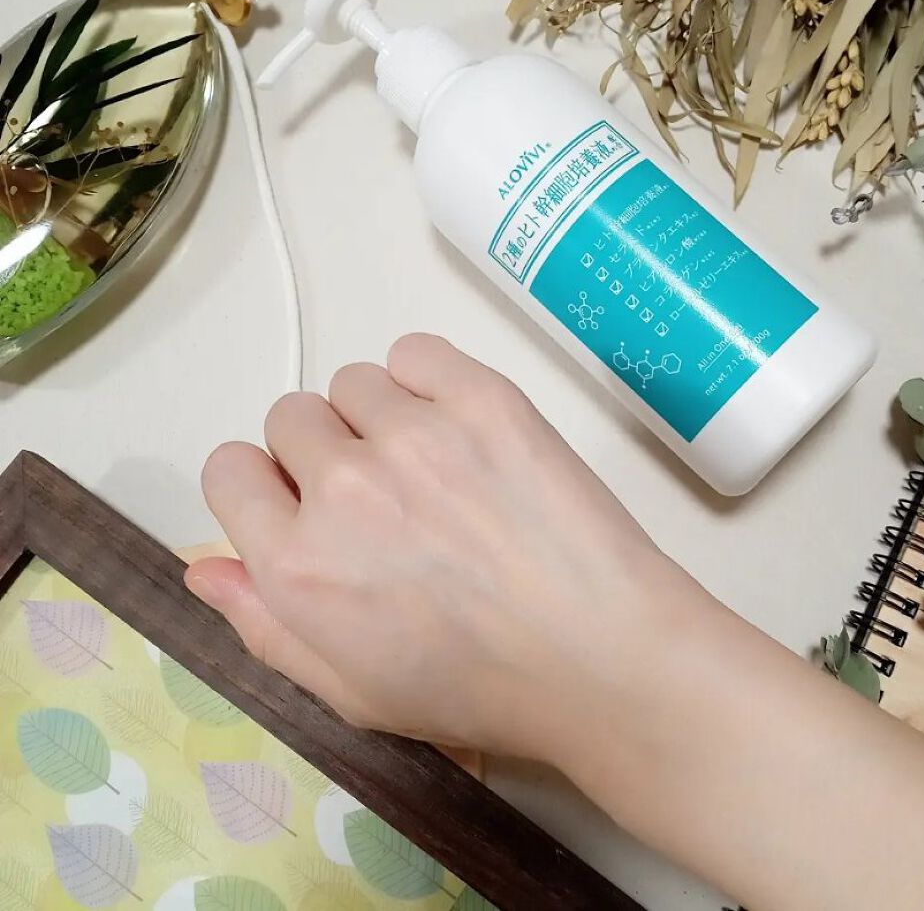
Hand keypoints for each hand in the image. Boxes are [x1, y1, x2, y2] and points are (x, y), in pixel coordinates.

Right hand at [185, 334, 697, 763]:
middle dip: (323, 453)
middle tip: (388, 499)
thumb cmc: (478, 688)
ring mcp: (414, 434)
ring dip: (378, 418)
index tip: (310, 510)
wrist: (602, 655)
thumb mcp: (350, 691)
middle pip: (290, 418)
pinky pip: (414, 352)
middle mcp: (342, 488)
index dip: (267, 489)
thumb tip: (201, 561)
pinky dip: (426, 380)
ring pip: (353, 383)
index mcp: (297, 567)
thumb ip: (263, 625)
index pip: (228, 469)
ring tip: (436, 468)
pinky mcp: (482, 397)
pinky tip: (461, 426)